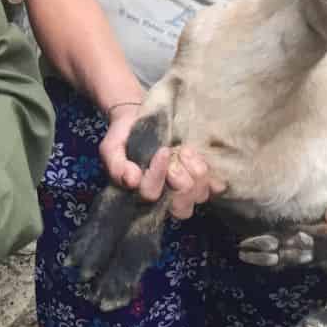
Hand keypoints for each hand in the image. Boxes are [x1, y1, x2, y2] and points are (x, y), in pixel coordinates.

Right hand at [98, 104, 215, 220]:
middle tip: (174, 154)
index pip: (151, 195)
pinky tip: (199, 159)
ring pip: (199, 196)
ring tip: (185, 151)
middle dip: (181, 181)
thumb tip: (132, 181)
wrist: (139, 118)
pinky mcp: (201, 179)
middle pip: (181, 208)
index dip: (158, 174)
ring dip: (195, 171)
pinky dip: (212, 175)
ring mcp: (184, 189)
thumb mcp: (111, 148)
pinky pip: (215, 188)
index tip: (163, 150)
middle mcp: (164, 197)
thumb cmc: (124, 137)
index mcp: (141, 193)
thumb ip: (116, 166)